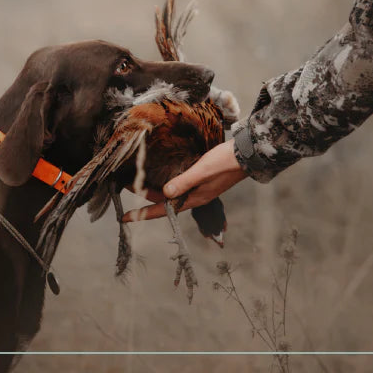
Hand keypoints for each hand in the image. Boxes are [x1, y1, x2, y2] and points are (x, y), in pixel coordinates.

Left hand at [122, 139, 247, 221]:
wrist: (247, 155)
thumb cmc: (225, 162)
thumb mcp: (202, 171)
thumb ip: (183, 182)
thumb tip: (165, 193)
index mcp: (193, 198)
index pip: (163, 210)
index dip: (143, 214)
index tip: (125, 217)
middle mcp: (195, 196)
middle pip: (165, 201)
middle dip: (146, 197)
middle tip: (126, 188)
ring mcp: (199, 189)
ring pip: (172, 193)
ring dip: (155, 189)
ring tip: (139, 182)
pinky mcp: (203, 179)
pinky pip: (180, 185)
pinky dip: (167, 182)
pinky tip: (162, 175)